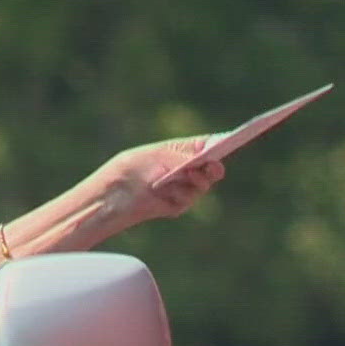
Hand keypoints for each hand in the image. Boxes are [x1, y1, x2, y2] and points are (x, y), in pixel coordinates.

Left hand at [89, 138, 226, 226]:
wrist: (112, 195)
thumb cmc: (133, 168)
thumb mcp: (158, 157)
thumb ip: (183, 159)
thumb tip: (208, 163)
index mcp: (182, 149)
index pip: (208, 144)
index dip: (221, 143)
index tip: (232, 140)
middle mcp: (187, 168)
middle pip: (211, 167)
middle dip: (213, 166)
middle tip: (213, 165)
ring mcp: (184, 187)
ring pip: (203, 185)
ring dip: (196, 181)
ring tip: (186, 176)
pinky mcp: (178, 205)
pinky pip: (187, 200)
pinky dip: (179, 195)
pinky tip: (166, 192)